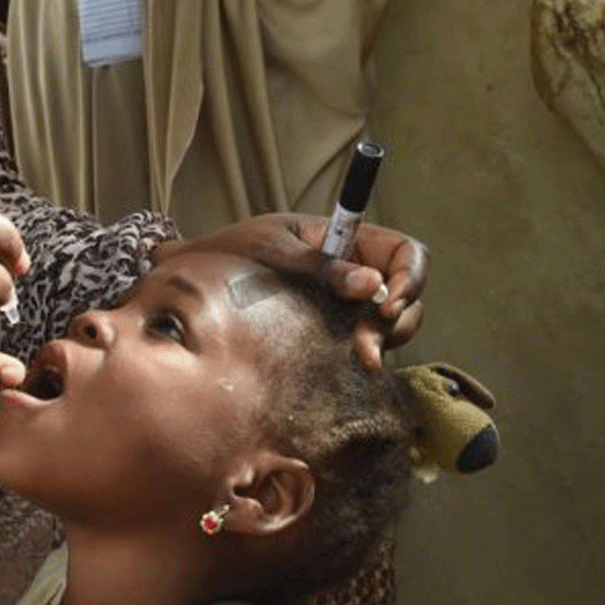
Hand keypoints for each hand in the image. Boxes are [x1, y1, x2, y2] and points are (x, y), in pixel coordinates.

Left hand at [159, 213, 427, 370]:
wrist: (193, 275)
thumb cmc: (232, 251)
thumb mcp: (275, 251)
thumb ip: (321, 267)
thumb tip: (371, 285)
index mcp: (345, 238)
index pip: (405, 252)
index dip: (410, 276)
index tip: (388, 303)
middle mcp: (353, 271)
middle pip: (405, 295)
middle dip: (396, 321)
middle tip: (366, 347)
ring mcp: (344, 303)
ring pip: (389, 324)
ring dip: (381, 342)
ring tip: (358, 358)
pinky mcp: (330, 331)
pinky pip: (361, 343)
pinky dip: (362, 354)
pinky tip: (347, 366)